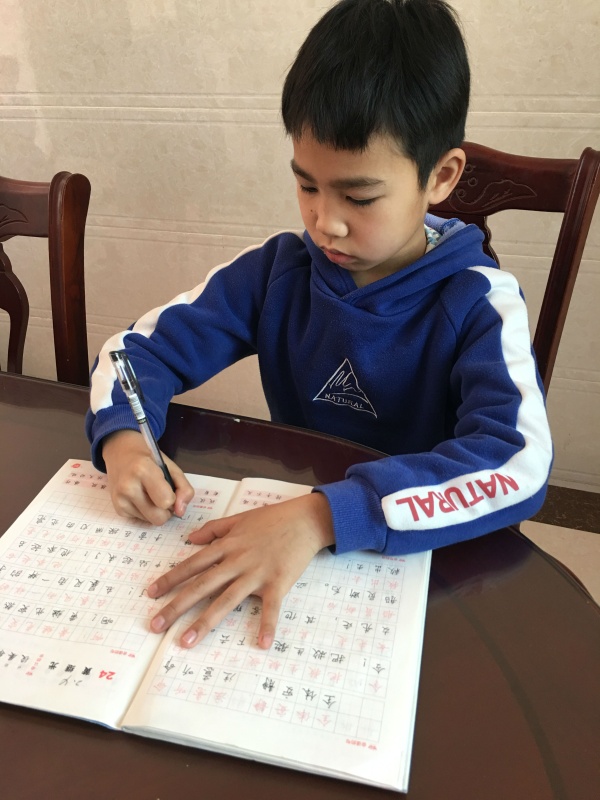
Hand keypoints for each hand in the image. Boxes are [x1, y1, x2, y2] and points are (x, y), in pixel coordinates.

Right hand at [102, 429, 194, 524]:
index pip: (166, 501)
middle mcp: (128, 486)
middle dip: (165, 510)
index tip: (168, 488)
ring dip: (155, 511)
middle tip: (162, 495)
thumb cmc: (149, 458)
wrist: (120, 452)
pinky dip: (145, 511)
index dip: (172, 498)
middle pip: (158, 518)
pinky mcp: (117, 509)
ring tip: (149, 493)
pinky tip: (140, 496)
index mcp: (143, 470)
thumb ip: (183, 488)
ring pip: (150, 521)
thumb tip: (181, 512)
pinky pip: (140, 520)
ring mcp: (120, 499)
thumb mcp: (171, 467)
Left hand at [147, 492, 334, 648]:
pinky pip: (271, 608)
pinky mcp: (278, 583)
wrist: (306, 519)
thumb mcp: (239, 519)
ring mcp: (257, 573)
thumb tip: (189, 539)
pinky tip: (262, 644)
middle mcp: (237, 560)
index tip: (150, 594)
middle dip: (176, 606)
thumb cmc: (273, 518)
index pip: (192, 564)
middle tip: (155, 625)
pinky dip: (267, 626)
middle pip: (201, 585)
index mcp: (227, 545)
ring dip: (205, 622)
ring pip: (226, 600)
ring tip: (186, 641)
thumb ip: (213, 529)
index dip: (170, 579)